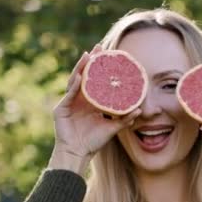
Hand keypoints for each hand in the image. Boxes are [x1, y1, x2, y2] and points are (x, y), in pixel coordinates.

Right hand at [50, 45, 140, 173]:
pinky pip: (69, 94)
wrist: (78, 154)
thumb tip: (139, 110)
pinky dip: (74, 85)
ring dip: (81, 67)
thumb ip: (124, 119)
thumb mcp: (112, 128)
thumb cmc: (93, 142)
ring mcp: (68, 102)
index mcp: (89, 101)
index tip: (110, 55)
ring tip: (88, 56)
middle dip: (91, 61)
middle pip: (84, 75)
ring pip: (75, 80)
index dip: (101, 68)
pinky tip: (80, 76)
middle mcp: (78, 98)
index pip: (95, 80)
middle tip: (99, 47)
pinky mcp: (61, 109)